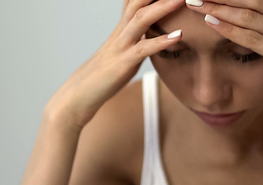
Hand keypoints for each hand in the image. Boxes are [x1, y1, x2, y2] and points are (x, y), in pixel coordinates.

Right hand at [47, 0, 184, 127]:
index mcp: (122, 29)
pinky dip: (161, 41)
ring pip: (140, 19)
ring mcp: (121, 47)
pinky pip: (143, 49)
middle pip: (138, 2)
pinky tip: (179, 36)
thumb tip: (154, 36)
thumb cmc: (103, 77)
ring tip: (183, 0)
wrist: (79, 95)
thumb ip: (138, 41)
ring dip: (163, 7)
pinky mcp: (122, 64)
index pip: (135, 1)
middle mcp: (121, 32)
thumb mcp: (123, 53)